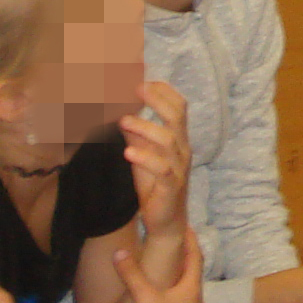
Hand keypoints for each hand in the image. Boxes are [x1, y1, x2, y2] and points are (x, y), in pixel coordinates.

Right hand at [110, 242, 204, 302]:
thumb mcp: (143, 296)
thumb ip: (131, 273)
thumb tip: (119, 251)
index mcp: (191, 289)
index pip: (195, 257)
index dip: (191, 240)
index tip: (187, 227)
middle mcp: (197, 302)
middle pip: (193, 275)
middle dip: (186, 259)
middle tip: (178, 245)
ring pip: (189, 293)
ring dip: (181, 280)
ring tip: (170, 272)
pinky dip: (176, 299)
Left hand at [122, 81, 193, 236]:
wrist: (166, 221)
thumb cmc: (154, 185)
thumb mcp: (142, 155)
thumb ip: (135, 135)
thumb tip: (119, 112)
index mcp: (178, 139)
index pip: (179, 107)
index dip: (164, 92)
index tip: (145, 81)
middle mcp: (183, 150)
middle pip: (178, 117)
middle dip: (159, 100)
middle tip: (138, 88)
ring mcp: (179, 168)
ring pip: (169, 141)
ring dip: (145, 128)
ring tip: (123, 120)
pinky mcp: (172, 187)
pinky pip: (162, 169)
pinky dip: (145, 158)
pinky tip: (128, 152)